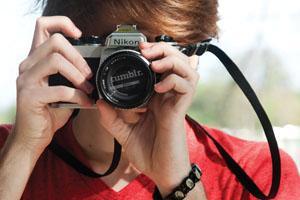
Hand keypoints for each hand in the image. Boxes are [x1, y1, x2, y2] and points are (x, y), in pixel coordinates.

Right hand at [14, 16, 92, 153]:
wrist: (34, 135)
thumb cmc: (50, 110)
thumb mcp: (63, 88)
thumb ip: (74, 76)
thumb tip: (96, 70)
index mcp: (36, 59)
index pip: (43, 26)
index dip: (62, 23)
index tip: (79, 34)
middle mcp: (28, 65)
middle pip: (54, 42)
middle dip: (78, 57)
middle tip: (89, 74)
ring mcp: (26, 80)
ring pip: (56, 61)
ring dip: (78, 75)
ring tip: (88, 88)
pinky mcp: (29, 96)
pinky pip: (60, 89)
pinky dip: (78, 96)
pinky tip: (86, 103)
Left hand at [96, 41, 198, 194]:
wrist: (161, 172)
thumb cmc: (147, 153)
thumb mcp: (123, 134)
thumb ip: (111, 118)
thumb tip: (99, 102)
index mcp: (156, 98)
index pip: (161, 67)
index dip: (153, 54)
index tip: (137, 49)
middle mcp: (167, 96)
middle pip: (177, 61)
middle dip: (163, 50)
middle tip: (146, 49)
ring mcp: (175, 102)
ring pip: (186, 69)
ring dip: (171, 60)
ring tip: (154, 63)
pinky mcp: (181, 110)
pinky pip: (186, 87)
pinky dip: (174, 80)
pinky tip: (158, 87)